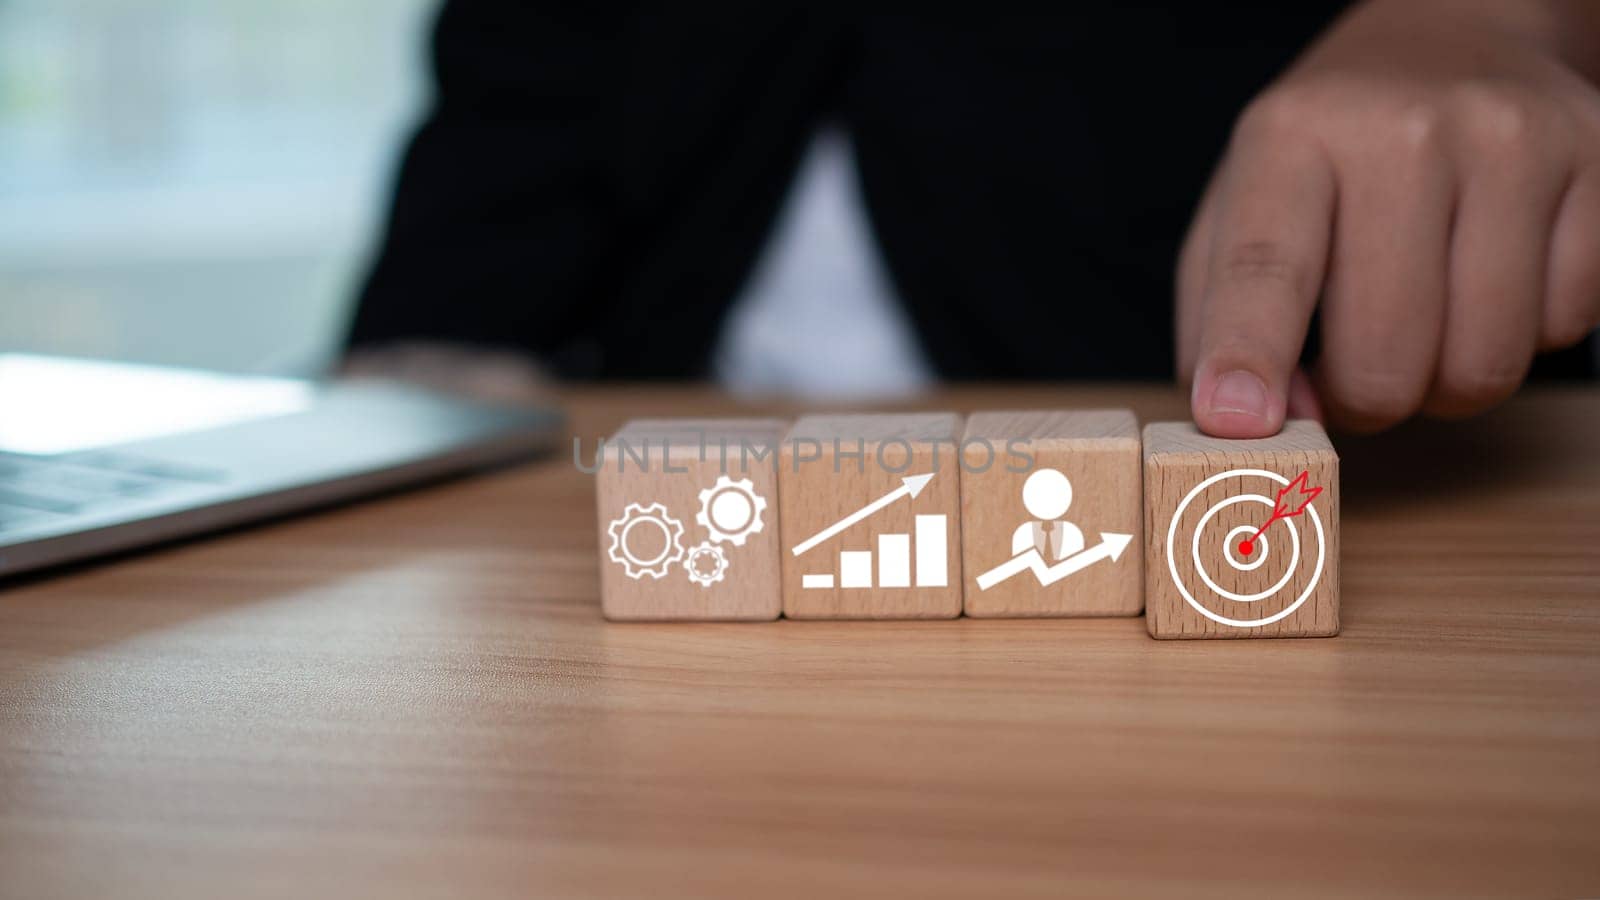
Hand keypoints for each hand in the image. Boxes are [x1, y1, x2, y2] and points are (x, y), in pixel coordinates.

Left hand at [1179, 0, 1599, 436]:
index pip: (1266, 268)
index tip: (1236, 422)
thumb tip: (1259, 422)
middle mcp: (1406, 131)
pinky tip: (1488, 278)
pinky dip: (1522, 335)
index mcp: (1294, 135)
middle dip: (1361, 399)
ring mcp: (1515, 143)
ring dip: (1443, 381)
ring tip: (1421, 321)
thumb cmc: (1329, 153)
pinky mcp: (1599, 167)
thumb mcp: (1236, 209)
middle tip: (1352, 366)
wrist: (1449, 43)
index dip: (1249, 357)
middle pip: (1384, 356)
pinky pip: (1563, 328)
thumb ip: (1221, 323)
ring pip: (1481, 364)